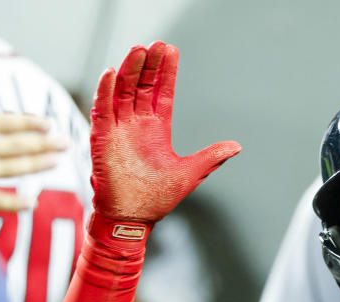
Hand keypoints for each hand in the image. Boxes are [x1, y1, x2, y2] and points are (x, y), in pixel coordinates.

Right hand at [90, 41, 240, 222]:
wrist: (132, 219)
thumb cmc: (157, 198)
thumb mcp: (190, 174)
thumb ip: (211, 157)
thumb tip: (237, 146)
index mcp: (157, 129)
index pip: (161, 93)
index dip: (166, 73)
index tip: (170, 50)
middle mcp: (137, 125)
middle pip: (142, 86)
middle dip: (148, 65)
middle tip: (155, 44)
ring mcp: (119, 129)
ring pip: (122, 92)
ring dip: (129, 71)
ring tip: (138, 51)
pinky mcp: (102, 139)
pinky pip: (102, 110)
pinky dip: (105, 92)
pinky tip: (111, 73)